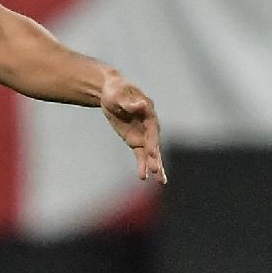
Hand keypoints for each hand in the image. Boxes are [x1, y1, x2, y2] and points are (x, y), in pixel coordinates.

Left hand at [99, 69, 166, 184]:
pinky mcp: (135, 140)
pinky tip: (143, 177)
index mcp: (149, 113)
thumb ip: (130, 103)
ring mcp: (143, 134)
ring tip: (160, 181)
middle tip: (156, 172)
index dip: (153, 142)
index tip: (152, 153)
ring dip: (154, 166)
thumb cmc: (116, 90)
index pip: (152, 130)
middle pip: (154, 144)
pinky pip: (140, 155)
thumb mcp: (119, 94)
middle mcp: (149, 126)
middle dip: (155, 158)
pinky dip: (142, 165)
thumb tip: (142, 105)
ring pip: (151, 153)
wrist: (111, 93)